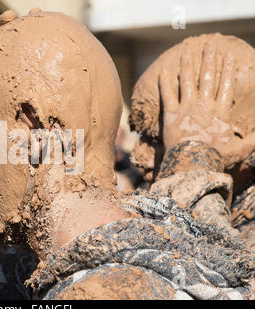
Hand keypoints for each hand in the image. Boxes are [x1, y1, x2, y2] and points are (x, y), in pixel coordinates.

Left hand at [160, 42, 254, 166]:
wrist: (193, 163)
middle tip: (209, 45)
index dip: (227, 69)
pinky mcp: (171, 114)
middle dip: (208, 59)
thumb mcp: (241, 149)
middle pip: (207, 77)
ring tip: (187, 50)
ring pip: (186, 81)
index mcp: (221, 111)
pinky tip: (163, 69)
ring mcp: (186, 108)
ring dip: (187, 64)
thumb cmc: (217, 158)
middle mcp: (204, 105)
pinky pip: (167, 94)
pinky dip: (165, 82)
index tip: (228, 56)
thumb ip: (254, 139)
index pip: (226, 85)